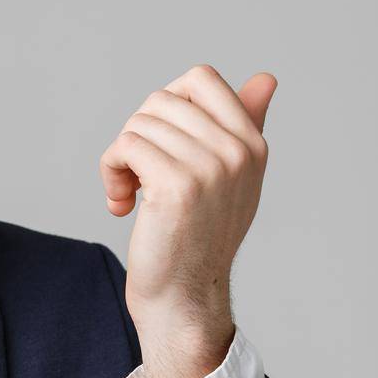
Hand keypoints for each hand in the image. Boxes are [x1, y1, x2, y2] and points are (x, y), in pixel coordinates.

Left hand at [100, 65, 276, 377]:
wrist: (184, 298)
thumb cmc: (198, 239)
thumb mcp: (231, 179)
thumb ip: (244, 126)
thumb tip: (266, 79)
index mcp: (253, 144)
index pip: (200, 78)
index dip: (164, 105)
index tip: (159, 145)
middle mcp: (237, 152)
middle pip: (161, 99)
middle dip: (138, 133)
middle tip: (135, 175)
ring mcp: (210, 167)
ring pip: (139, 122)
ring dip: (120, 157)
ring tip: (127, 193)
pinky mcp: (176, 186)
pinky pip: (126, 146)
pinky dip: (111, 172)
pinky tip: (120, 204)